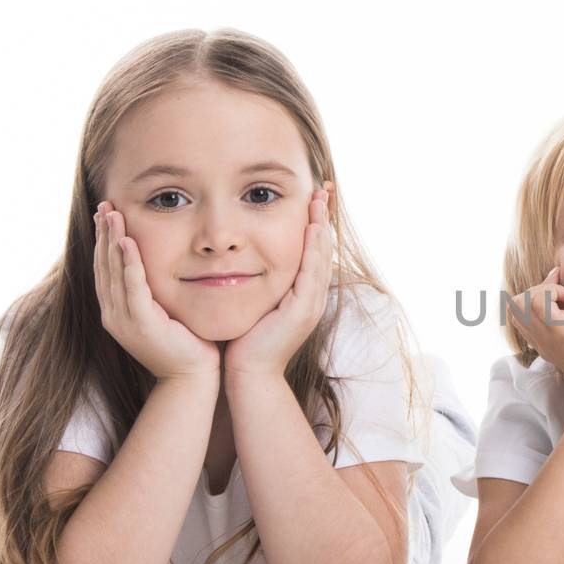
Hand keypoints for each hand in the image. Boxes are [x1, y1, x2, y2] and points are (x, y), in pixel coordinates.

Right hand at [93, 201, 219, 380]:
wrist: (192, 379)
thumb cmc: (188, 346)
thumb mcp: (168, 313)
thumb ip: (158, 292)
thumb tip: (164, 267)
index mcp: (118, 312)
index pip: (106, 269)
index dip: (104, 241)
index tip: (106, 214)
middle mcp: (114, 315)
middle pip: (103, 266)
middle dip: (103, 234)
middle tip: (104, 205)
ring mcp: (123, 321)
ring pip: (112, 272)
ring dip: (111, 240)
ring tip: (111, 214)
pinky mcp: (140, 324)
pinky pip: (131, 287)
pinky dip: (128, 263)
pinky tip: (126, 242)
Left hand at [223, 185, 335, 378]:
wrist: (248, 374)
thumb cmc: (245, 341)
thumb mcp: (254, 303)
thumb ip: (255, 282)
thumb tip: (239, 258)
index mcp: (303, 294)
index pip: (313, 252)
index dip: (315, 224)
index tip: (312, 198)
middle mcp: (312, 297)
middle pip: (324, 249)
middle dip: (324, 218)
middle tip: (323, 189)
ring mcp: (311, 304)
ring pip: (321, 257)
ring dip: (322, 227)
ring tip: (320, 201)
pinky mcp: (303, 310)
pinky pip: (312, 272)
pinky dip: (315, 249)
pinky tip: (313, 228)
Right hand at [509, 266, 563, 388]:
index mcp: (545, 342)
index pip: (522, 314)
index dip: (538, 296)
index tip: (563, 291)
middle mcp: (540, 340)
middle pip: (515, 306)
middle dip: (537, 290)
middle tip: (563, 290)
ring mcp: (545, 336)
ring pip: (519, 302)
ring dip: (543, 289)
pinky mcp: (556, 330)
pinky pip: (537, 301)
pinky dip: (552, 290)